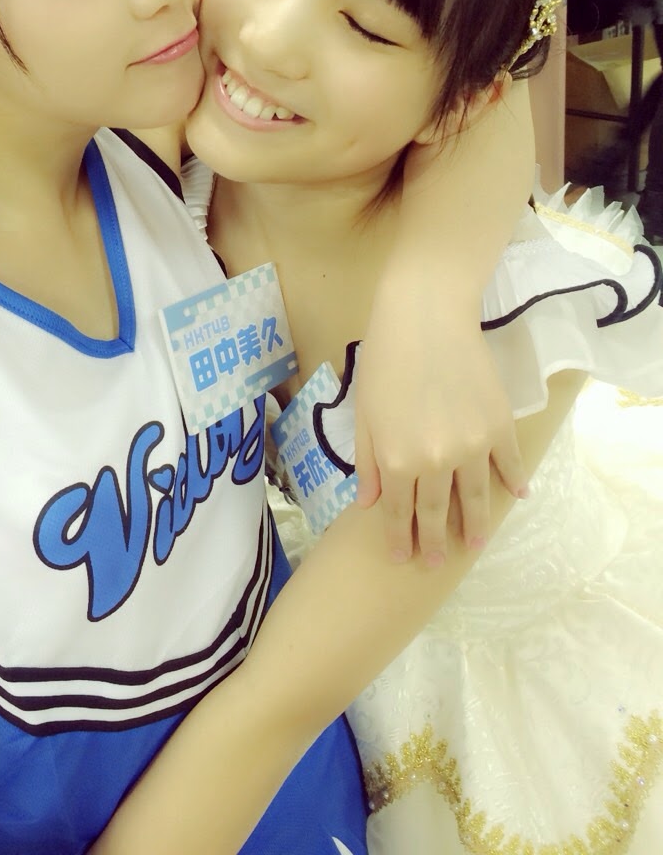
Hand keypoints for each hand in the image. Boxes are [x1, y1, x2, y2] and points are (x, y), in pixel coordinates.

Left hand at [355, 286, 527, 565]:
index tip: (402, 558)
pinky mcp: (499, 426)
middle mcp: (437, 461)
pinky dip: (513, 481)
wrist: (425, 318)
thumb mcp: (364, 414)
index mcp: (398, 460)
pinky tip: (516, 496)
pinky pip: (508, 463)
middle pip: (437, 511)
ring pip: (476, 497)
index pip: (398, 512)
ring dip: (477, 524)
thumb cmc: (384, 360)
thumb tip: (370, 505)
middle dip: (435, 541)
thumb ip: (369, 463)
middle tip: (436, 563)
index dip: (400, 537)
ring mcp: (473, 446)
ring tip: (477, 544)